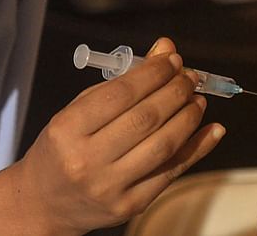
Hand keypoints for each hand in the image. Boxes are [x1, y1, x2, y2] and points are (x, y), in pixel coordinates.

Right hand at [13, 38, 224, 234]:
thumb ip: (120, 83)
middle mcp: (87, 160)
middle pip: (146, 118)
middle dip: (175, 91)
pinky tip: (212, 130)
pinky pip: (172, 171)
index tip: (172, 60)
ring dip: (189, 117)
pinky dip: (197, 148)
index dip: (154, 73)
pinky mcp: (131, 205)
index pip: (121, 95)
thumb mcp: (77, 110)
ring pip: (164, 145)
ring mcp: (110, 187)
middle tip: (189, 77)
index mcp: (68, 130)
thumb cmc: (61, 149)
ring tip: (197, 99)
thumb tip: (164, 52)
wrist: (44, 203)